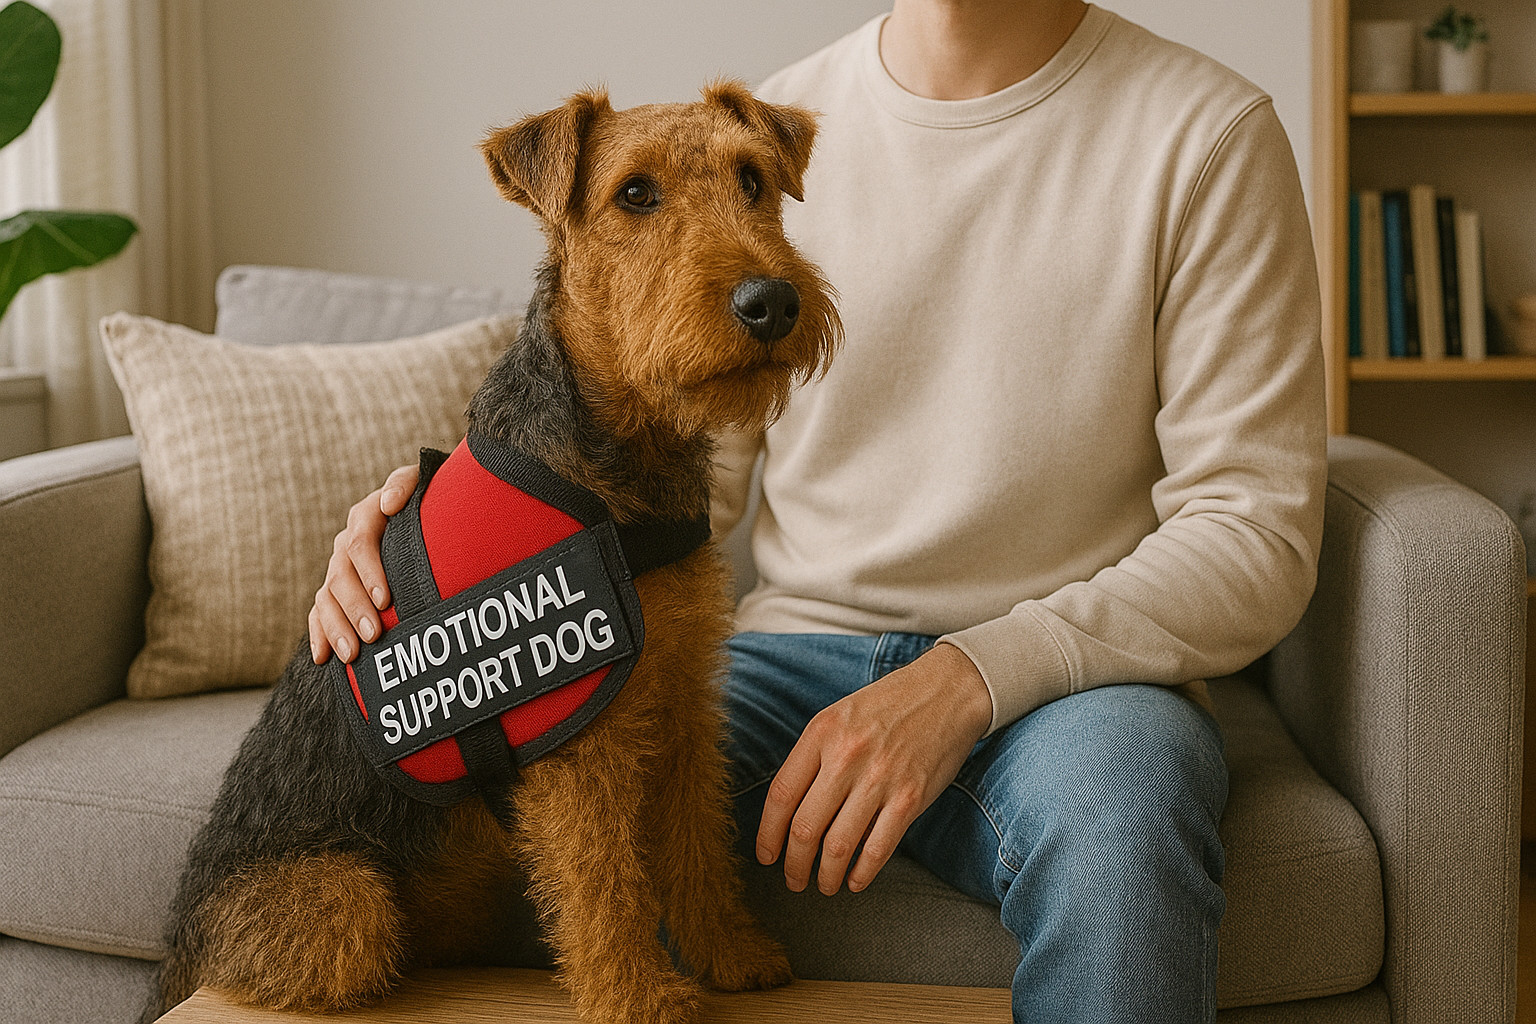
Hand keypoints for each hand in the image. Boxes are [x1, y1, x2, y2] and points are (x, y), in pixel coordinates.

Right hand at [307, 463, 419, 662]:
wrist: (424, 511)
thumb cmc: (427, 498)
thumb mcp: (421, 482)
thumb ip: (404, 484)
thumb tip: (389, 503)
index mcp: (365, 516)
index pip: (360, 544)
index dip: (370, 572)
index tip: (386, 599)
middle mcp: (346, 542)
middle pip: (340, 576)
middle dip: (355, 608)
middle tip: (373, 635)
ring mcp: (338, 567)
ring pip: (327, 598)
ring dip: (337, 627)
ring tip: (353, 655)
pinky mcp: (335, 588)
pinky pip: (319, 611)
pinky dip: (319, 634)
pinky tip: (323, 657)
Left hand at [756, 642, 992, 894]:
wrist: (947, 692)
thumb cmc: (889, 705)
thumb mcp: (840, 716)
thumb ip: (815, 756)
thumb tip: (792, 810)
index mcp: (822, 733)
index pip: (781, 795)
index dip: (767, 834)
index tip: (766, 855)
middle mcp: (846, 756)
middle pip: (804, 827)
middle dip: (793, 864)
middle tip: (793, 879)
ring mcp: (880, 779)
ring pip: (838, 845)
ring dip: (826, 875)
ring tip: (824, 885)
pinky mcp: (910, 798)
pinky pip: (877, 849)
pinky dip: (862, 873)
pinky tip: (855, 881)